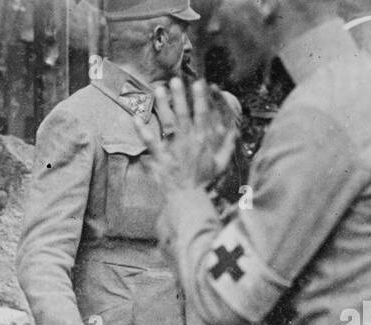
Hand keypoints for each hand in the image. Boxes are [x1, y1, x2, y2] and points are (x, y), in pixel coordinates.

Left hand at [134, 78, 237, 193]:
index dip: (201, 97)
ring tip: (158, 90)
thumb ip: (227, 146)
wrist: (189, 199)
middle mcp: (189, 140)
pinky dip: (142, 130)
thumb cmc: (204, 181)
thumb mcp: (221, 163)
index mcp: (203, 140)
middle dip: (180, 95)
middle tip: (175, 79)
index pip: (203, 113)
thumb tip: (235, 131)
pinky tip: (135, 118)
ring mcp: (174, 148)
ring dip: (162, 105)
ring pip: (168, 122)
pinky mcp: (161, 157)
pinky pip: (150, 141)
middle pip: (183, 113)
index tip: (199, 82)